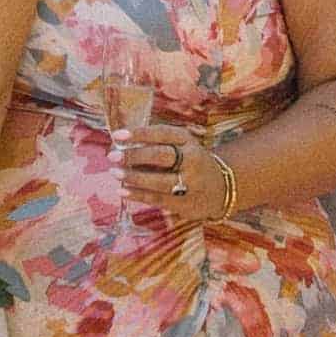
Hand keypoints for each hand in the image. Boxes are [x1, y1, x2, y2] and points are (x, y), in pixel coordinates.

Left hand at [121, 129, 240, 225]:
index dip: (139, 133)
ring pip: (159, 180)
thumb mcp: (182, 146)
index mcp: (188, 141)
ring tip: (114, 173)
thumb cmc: (191, 162)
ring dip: (133, 177)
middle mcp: (191, 160)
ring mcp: (190, 183)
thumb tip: (121, 144)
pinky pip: (158, 199)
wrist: (223, 188)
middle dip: (134, 155)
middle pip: (160, 155)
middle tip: (112, 155)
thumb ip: (158, 144)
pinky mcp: (186, 203)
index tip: (117, 135)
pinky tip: (122, 190)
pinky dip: (138, 195)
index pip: (162, 133)